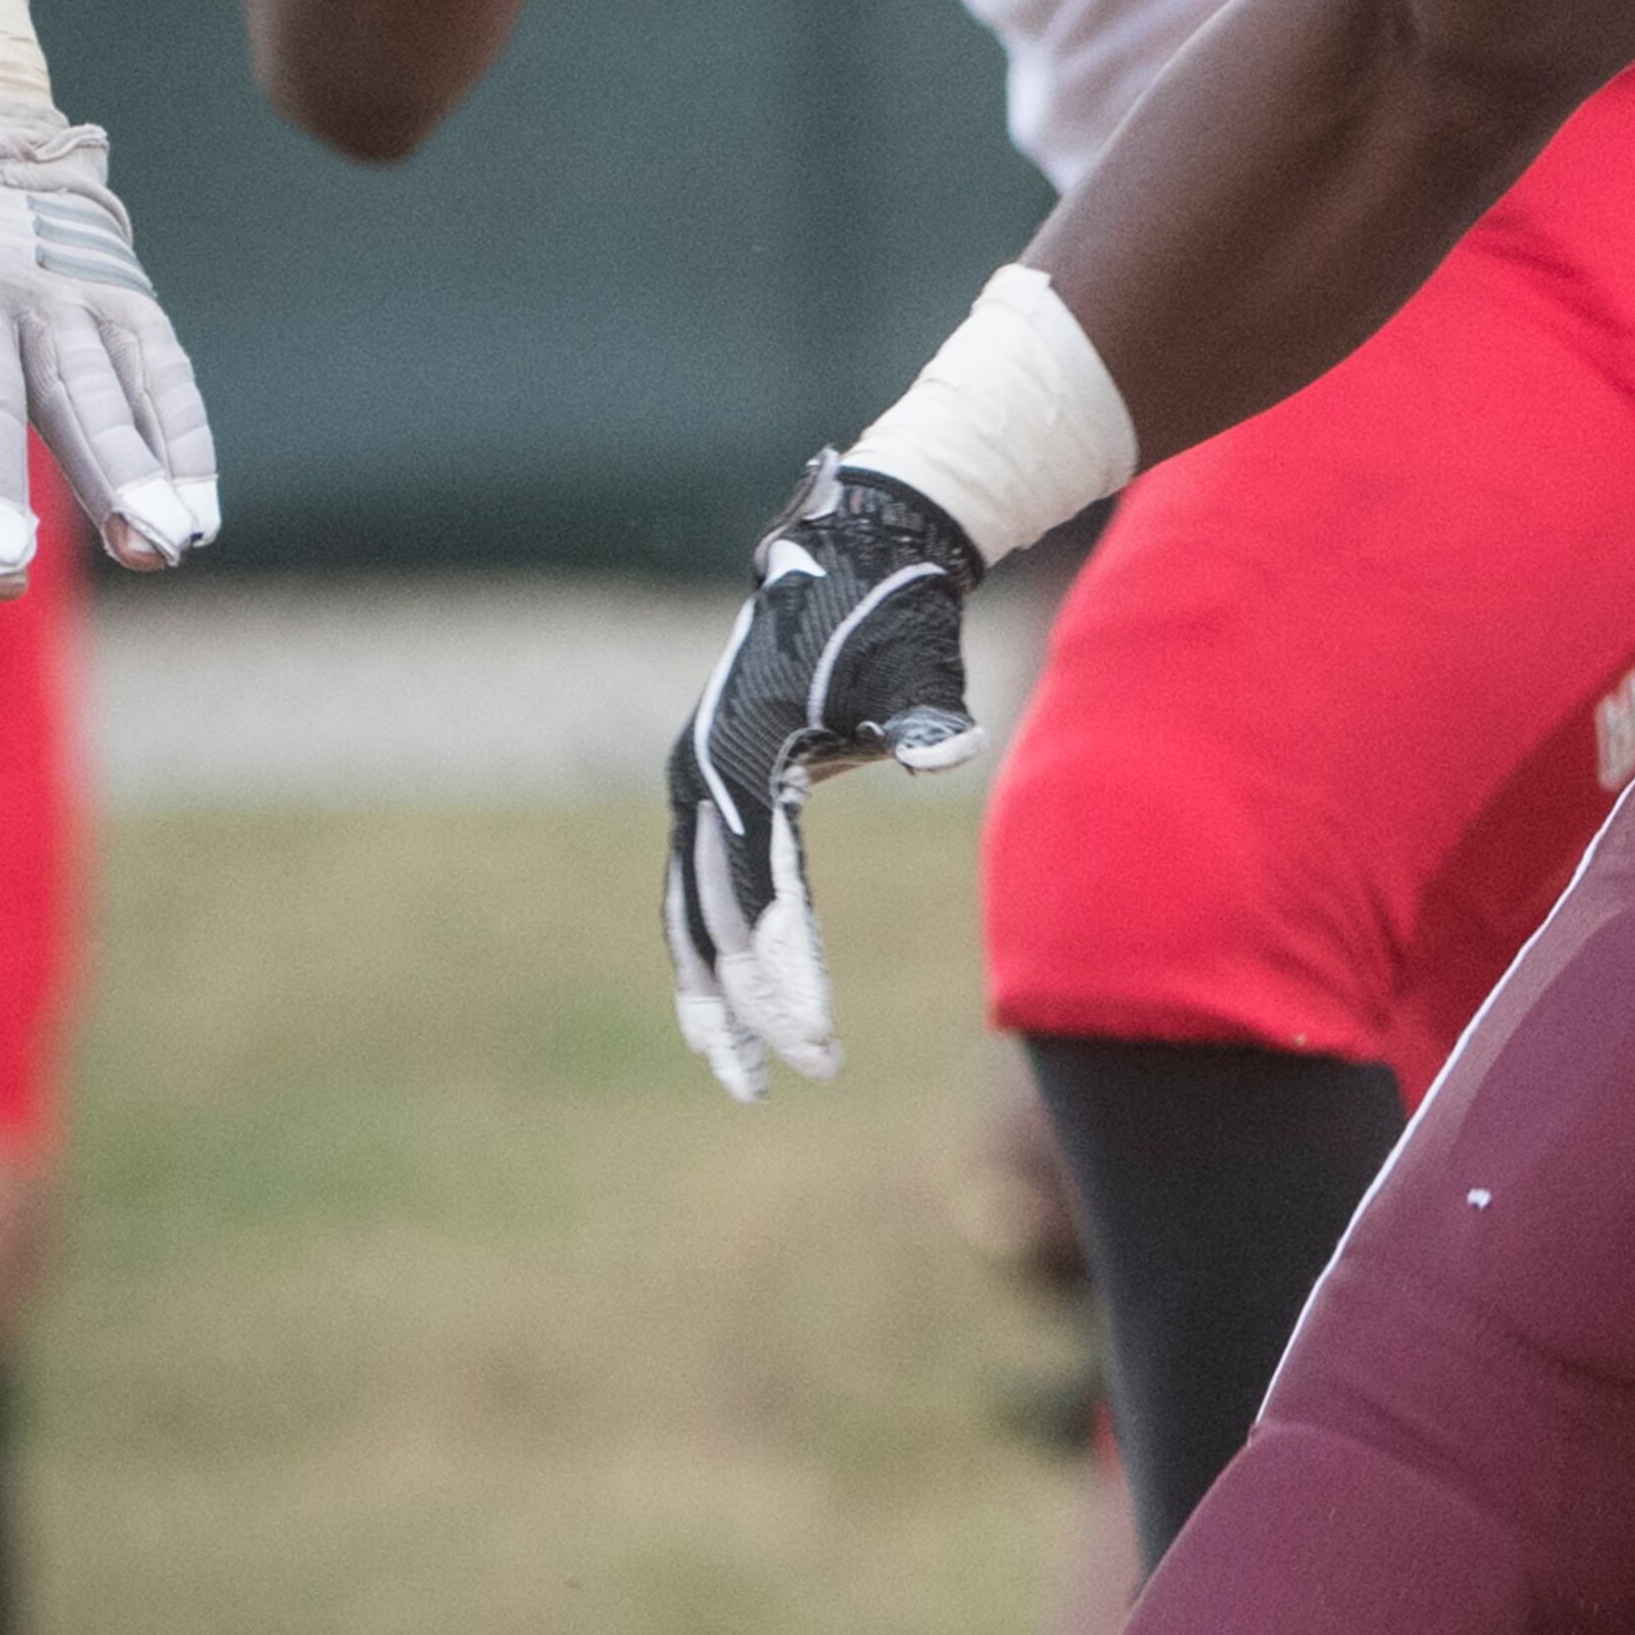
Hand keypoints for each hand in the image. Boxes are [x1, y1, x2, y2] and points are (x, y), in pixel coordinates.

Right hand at [664, 461, 983, 1099]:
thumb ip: (925, 715)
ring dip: (713, 1000)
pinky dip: (718, 955)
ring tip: (746, 1080)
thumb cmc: (894, 618)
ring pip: (688, 917)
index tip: (819, 1041)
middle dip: (748, 1007)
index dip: (784, 973)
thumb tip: (946, 751)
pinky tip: (740, 1012)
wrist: (860, 553)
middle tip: (801, 1076)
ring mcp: (699, 786)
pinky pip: (703, 893)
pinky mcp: (717, 791)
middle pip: (707, 921)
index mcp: (739, 760)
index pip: (755, 896)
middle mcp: (700, 779)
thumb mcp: (915, 666)